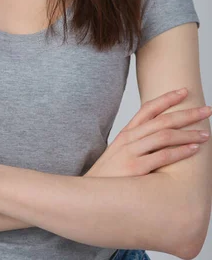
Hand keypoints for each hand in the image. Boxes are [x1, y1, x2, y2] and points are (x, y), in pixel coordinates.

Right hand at [83, 88, 210, 177]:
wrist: (87, 196)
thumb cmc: (108, 177)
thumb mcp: (118, 155)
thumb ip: (136, 145)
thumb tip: (159, 142)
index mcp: (126, 134)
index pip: (148, 109)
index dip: (167, 98)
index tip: (184, 91)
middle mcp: (129, 139)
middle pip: (161, 120)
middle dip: (186, 113)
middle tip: (206, 110)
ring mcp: (131, 153)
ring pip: (164, 136)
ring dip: (188, 133)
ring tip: (205, 134)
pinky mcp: (135, 169)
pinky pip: (162, 156)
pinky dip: (180, 151)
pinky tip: (193, 149)